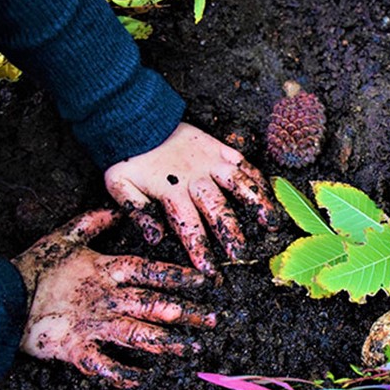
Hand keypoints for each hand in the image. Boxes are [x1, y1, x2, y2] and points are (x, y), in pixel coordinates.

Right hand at [12, 209, 214, 387]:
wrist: (0, 298)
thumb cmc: (34, 267)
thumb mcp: (64, 236)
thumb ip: (92, 222)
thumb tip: (114, 208)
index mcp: (105, 270)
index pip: (151, 271)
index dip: (180, 275)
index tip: (207, 281)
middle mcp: (106, 298)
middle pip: (154, 305)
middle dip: (187, 313)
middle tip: (214, 320)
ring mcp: (93, 325)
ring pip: (139, 335)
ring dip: (168, 344)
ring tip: (192, 350)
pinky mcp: (76, 349)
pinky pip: (105, 365)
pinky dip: (125, 375)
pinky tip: (145, 381)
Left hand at [104, 123, 278, 275]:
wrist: (136, 118)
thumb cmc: (127, 157)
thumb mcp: (118, 185)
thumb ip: (136, 211)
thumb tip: (155, 238)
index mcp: (170, 190)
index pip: (188, 225)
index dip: (199, 249)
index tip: (209, 271)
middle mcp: (195, 176)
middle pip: (217, 207)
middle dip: (230, 233)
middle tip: (241, 256)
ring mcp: (210, 160)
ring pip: (238, 183)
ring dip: (256, 203)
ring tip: (271, 223)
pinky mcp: (218, 147)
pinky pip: (243, 163)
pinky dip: (257, 178)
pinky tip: (270, 195)